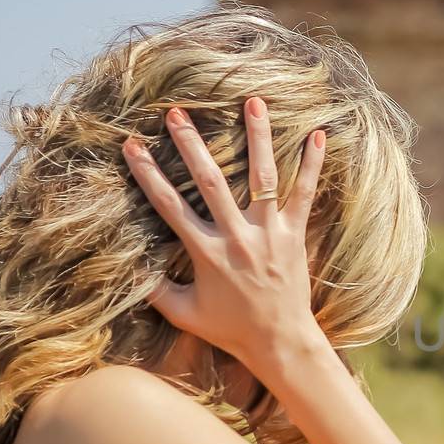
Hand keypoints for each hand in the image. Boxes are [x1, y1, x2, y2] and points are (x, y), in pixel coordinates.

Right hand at [122, 98, 327, 378]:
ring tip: (253, 101)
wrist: (280, 341)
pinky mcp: (295, 235)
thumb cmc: (229, 328)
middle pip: (210, 183)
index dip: (148, 175)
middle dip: (191, 146)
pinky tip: (318, 135)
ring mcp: (269, 234)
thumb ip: (154, 289)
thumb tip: (125, 267)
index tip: (131, 145)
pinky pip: (304, 195)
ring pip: (263, 178)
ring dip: (257, 137)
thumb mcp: (183, 313)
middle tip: (177, 111)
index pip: (169, 207)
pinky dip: (312, 165)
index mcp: (205, 254)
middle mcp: (237, 238)